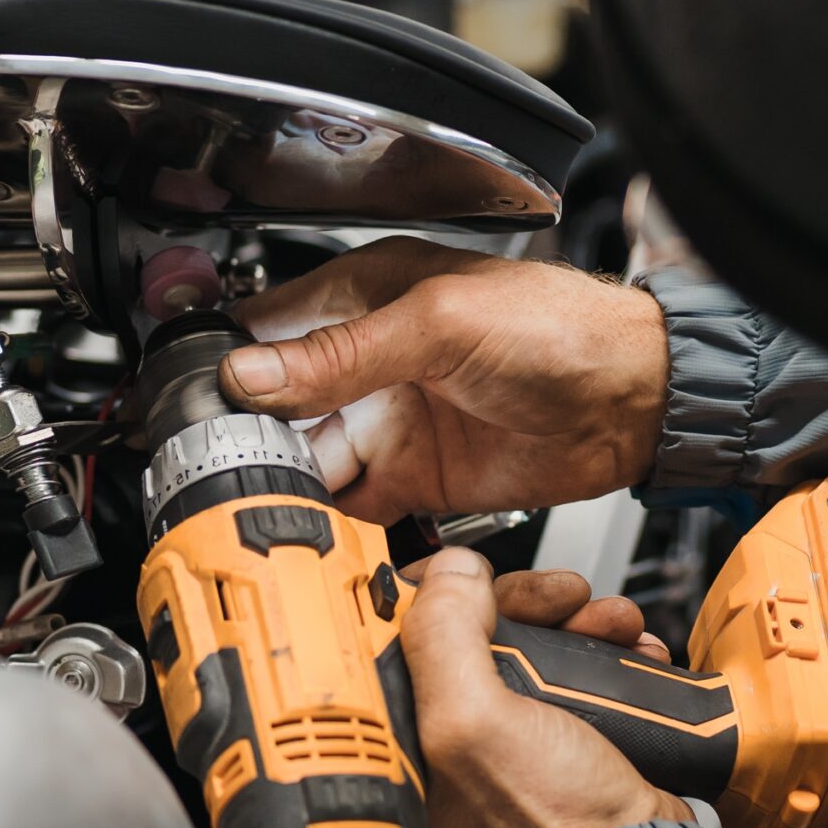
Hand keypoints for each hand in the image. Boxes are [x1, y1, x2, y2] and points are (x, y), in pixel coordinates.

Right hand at [221, 238, 668, 523]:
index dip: (229, 364)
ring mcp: (395, 420)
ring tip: (262, 505)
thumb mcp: (440, 324)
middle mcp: (373, 362)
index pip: (273, 330)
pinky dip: (333, 521)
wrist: (639, 399)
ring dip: (289, 484)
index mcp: (368, 298)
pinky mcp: (421, 476)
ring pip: (312, 460)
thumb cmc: (562, 330)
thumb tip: (256, 372)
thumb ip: (345, 354)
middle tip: (222, 468)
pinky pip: (356, 504)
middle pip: (282, 406)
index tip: (188, 403)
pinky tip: (315, 530)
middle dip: (252, 437)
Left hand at [404, 548, 691, 827]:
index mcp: (408, 756)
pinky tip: (631, 653)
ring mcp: (513, 755)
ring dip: (578, 626)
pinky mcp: (564, 753)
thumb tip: (446, 576)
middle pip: (474, 642)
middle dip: (530, 607)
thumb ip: (445, 639)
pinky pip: (574, 684)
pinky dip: (606, 659)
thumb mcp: (477, 723)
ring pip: (531, 656)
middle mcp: (453, 756)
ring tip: (612, 623)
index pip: (401, 649)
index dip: (439, 598)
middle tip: (564, 594)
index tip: (471, 574)